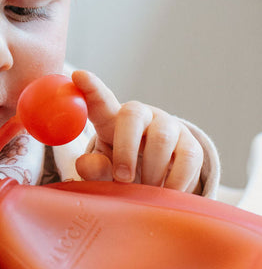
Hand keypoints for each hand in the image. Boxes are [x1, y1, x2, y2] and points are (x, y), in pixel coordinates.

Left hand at [72, 70, 202, 192]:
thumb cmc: (120, 172)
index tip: (78, 76)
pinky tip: (165, 192)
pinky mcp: (191, 145)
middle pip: (132, 116)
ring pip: (161, 139)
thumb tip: (87, 164)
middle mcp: (140, 117)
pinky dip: (175, 181)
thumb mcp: (103, 173)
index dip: (90, 88)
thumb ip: (93, 169)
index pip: (99, 101)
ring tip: (144, 189)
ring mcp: (168, 127)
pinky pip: (188, 158)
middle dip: (126, 149)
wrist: (156, 184)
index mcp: (111, 121)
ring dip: (151, 171)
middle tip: (122, 178)